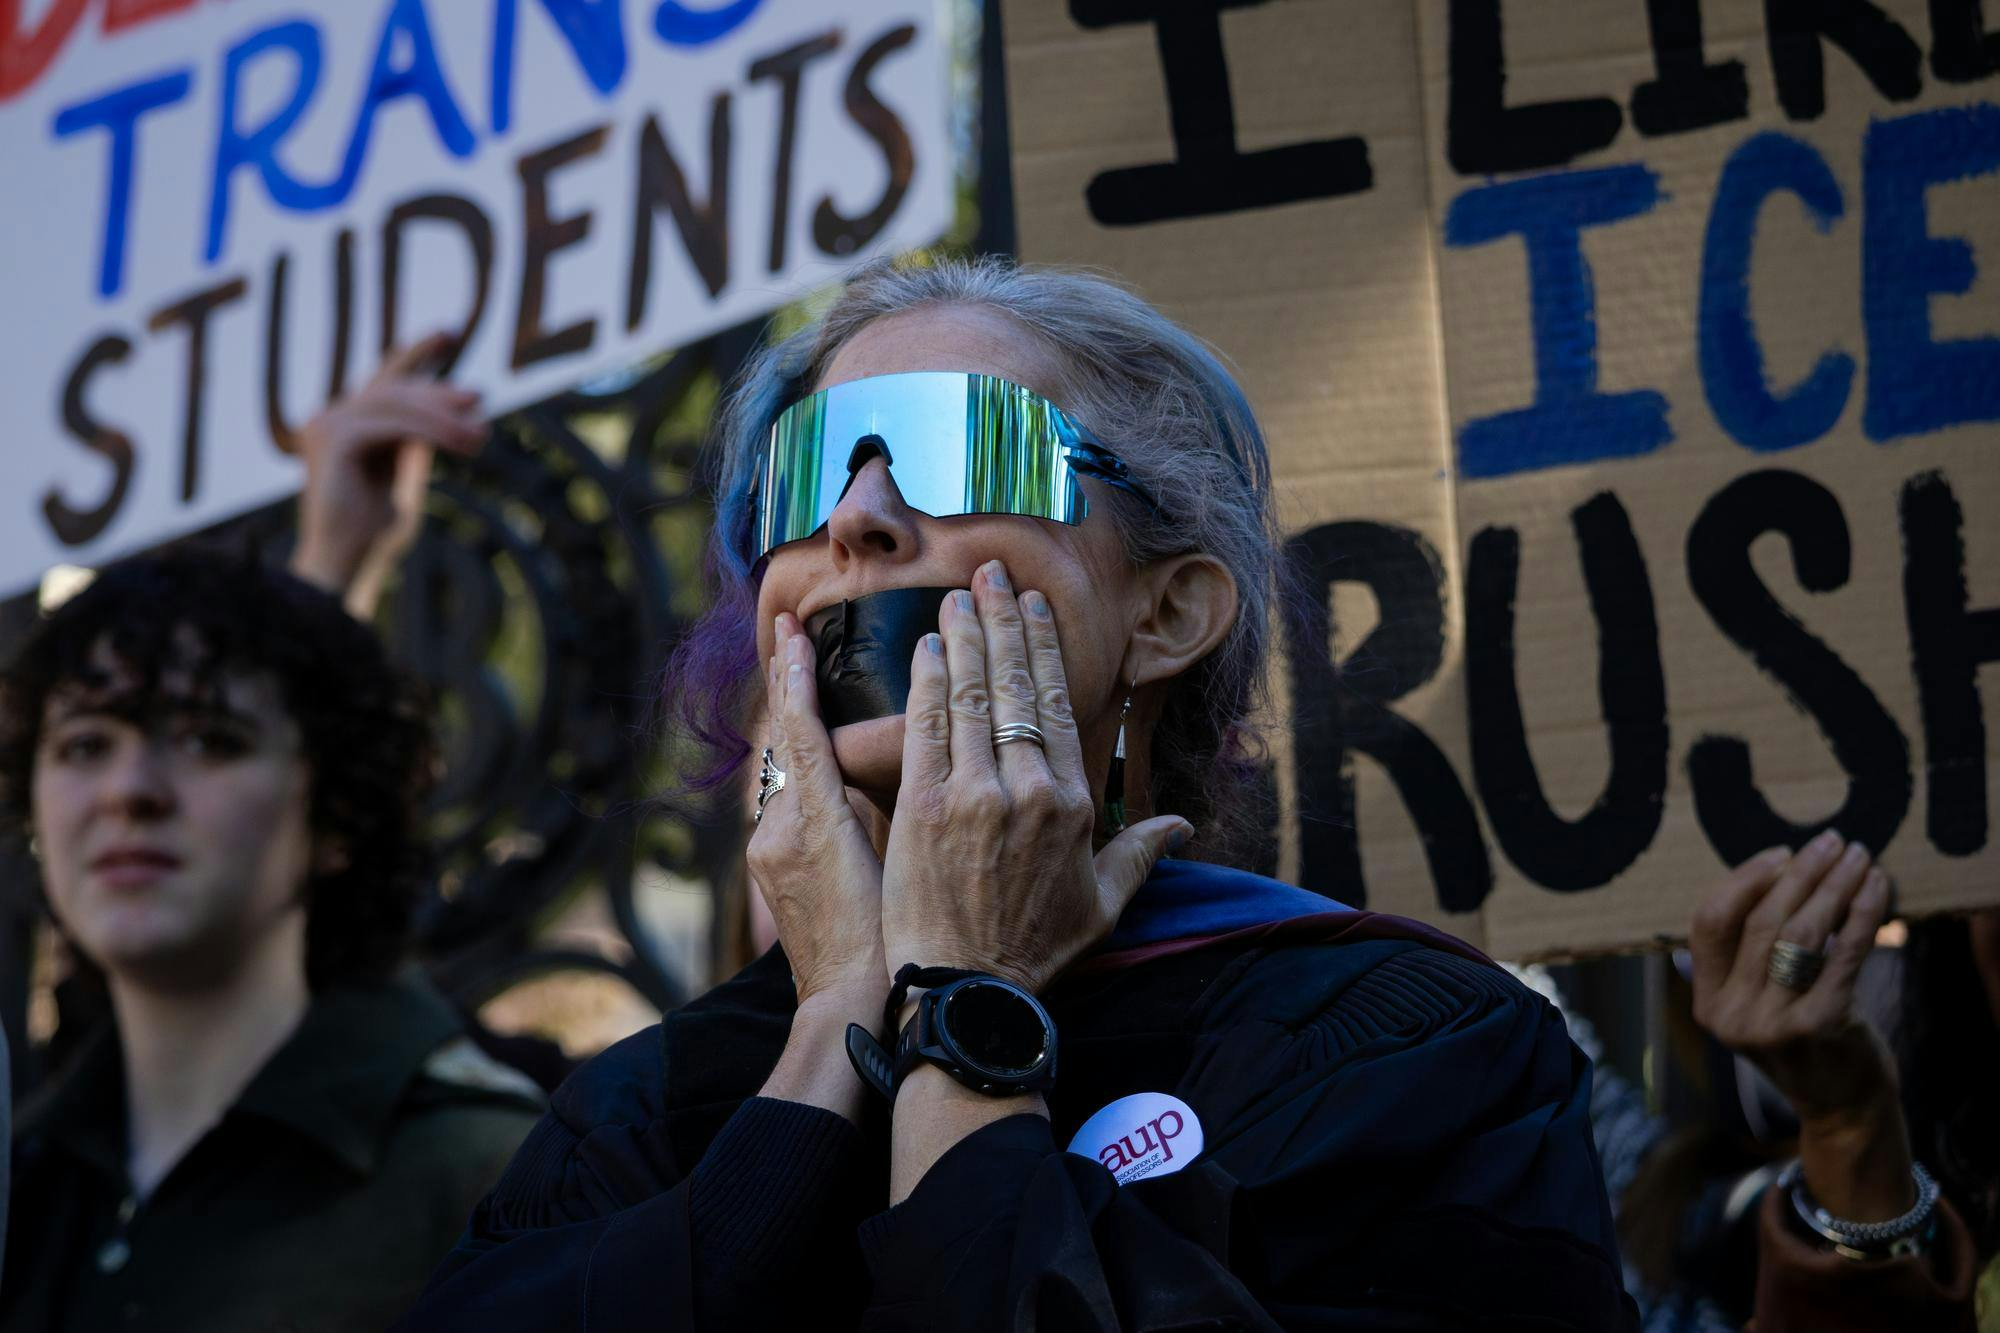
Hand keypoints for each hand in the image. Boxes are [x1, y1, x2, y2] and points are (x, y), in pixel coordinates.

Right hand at [290, 333, 487, 608]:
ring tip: (479, 436)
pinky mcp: (333, 439)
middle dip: (439, 391)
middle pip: (394, 388)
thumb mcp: (403, 474)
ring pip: (396, 403)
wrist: (347, 563)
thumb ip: (417, 441)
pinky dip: (430, 431)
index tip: (449, 331)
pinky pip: (391, 424)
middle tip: (479, 398)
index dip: (416, 352)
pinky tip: (460, 443)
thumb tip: (456, 411)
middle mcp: (332, 419)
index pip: (385, 378)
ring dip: (443, 417)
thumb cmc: (375, 532)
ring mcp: (327, 425)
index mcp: (347, 426)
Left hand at [745, 613, 886, 1004]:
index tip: (791, 631)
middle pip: (787, 747)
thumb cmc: (891, 940)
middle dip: (791, 691)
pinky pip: (789, 805)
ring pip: (789, 777)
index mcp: (813, 823)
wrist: (848, 1006)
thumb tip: (880, 752)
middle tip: (791, 632)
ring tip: (809, 682)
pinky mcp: (772, 872)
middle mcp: (778, 832)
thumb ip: (877, 804)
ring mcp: (769, 854)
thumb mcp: (895, 862)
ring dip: (802, 734)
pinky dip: (803, 774)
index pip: (800, 732)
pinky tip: (822, 762)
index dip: (797, 679)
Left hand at [880, 560, 1188, 995]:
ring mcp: (974, 793)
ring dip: (963, 639)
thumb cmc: (1035, 953)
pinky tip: (925, 647)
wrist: (969, 993)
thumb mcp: (1103, 905)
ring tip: (957, 596)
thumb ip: (1142, 854)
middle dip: (1003, 622)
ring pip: (970, 696)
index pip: (1057, 706)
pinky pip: (926, 728)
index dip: (1043, 649)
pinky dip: (926, 683)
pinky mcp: (923, 807)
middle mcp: (1027, 788)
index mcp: (1072, 803)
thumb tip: (1183, 825)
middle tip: (992, 574)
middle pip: (1014, 686)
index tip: (1034, 609)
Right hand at [1689, 831, 1912, 1219]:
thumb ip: (1747, 955)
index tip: (1782, 854)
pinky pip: (1843, 954)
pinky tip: (1877, 888)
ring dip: (1834, 886)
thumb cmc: (1803, 1039)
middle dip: (1799, 874)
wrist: (1840, 1106)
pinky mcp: (1821, 1026)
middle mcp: (1730, 1014)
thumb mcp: (1756, 1003)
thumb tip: (1778, 873)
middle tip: (1831, 843)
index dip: (1742, 881)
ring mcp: (1773, 1023)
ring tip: (1858, 858)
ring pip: (1800, 933)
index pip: (1707, 924)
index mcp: (1705, 1002)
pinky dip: (1864, 914)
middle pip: (1759, 922)